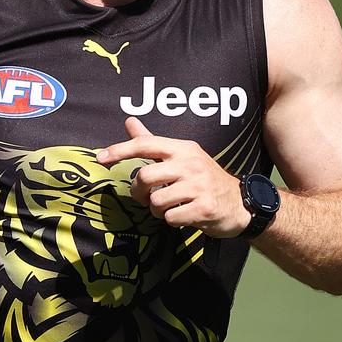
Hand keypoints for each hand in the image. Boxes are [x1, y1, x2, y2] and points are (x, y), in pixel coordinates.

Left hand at [97, 117, 251, 237]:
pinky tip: (183, 215)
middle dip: (139, 192)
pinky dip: (172, 221)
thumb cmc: (205, 179)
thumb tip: (129, 121)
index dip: (120, 149)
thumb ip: (153, 142)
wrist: (241, 203)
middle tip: (145, 197)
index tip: (101, 157)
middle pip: (145, 176)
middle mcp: (191, 163)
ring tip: (170, 207)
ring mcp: (199, 186)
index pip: (146, 144)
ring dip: (157, 210)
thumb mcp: (183, 156)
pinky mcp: (204, 207)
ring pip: (156, 201)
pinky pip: (170, 218)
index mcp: (183, 148)